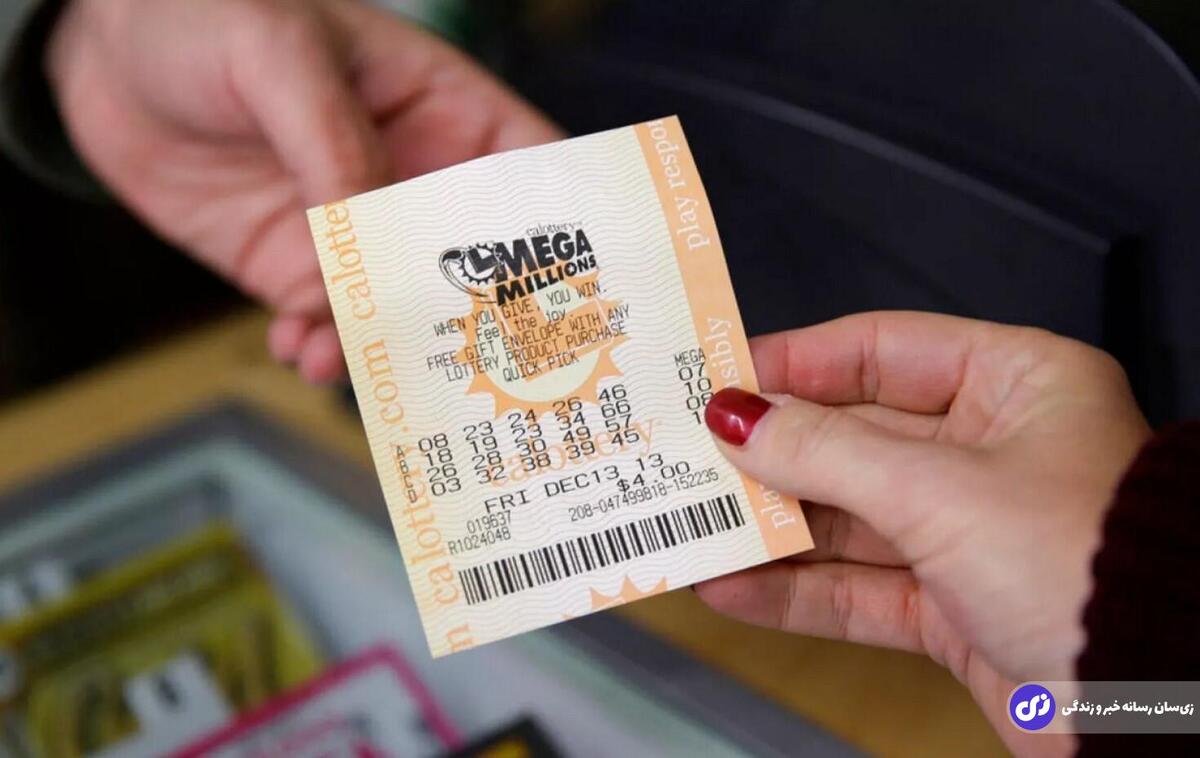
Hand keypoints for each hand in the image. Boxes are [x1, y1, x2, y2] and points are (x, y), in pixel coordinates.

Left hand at [47, 0, 560, 380]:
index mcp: (443, 113)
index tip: (578, 293)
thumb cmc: (209, 13)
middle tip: (478, 367)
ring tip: (352, 362)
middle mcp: (411, 182)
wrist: (104, 54)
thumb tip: (369, 237)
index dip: (562, 232)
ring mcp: (354, 234)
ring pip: (399, 309)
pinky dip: (321, 350)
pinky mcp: (296, 268)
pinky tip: (298, 350)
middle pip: (475, 265)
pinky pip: (326, 325)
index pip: (527, 176)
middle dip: (477, 319)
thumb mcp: (281, 56)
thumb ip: (333, 143)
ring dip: (388, 347)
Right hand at [696, 312, 1150, 755]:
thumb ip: (827, 450)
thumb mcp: (940, 489)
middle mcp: (993, 452)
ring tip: (694, 524)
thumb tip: (738, 417)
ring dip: (773, 528)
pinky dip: (798, 592)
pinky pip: (860, 589)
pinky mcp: (955, 608)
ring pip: (849, 519)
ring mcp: (970, 532)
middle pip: (854, 437)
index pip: (882, 350)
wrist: (1154, 706)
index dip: (795, 361)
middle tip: (689, 453)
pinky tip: (733, 588)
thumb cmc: (1085, 565)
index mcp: (1016, 385)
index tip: (719, 375)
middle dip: (773, 453)